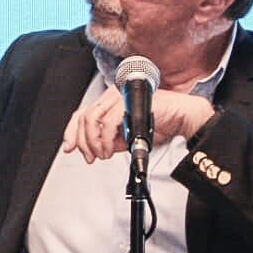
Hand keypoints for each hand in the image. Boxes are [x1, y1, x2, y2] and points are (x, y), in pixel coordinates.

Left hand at [61, 86, 215, 162]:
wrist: (182, 117)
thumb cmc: (160, 123)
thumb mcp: (128, 137)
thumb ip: (111, 141)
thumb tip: (94, 151)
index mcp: (110, 102)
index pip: (82, 113)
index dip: (72, 131)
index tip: (69, 147)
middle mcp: (112, 95)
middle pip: (83, 116)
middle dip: (82, 141)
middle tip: (90, 157)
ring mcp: (121, 96)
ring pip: (92, 118)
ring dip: (94, 141)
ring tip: (104, 154)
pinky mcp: (130, 101)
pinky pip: (109, 121)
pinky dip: (106, 139)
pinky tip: (112, 149)